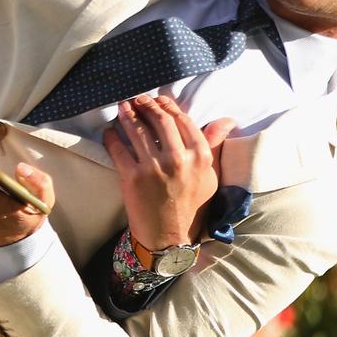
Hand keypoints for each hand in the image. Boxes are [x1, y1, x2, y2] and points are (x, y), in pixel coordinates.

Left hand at [103, 95, 234, 249]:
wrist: (169, 236)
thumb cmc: (192, 206)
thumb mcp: (209, 176)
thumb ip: (214, 146)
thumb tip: (227, 121)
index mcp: (200, 157)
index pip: (182, 120)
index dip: (167, 106)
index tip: (158, 100)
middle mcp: (178, 159)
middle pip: (159, 120)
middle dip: (146, 105)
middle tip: (137, 99)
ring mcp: (153, 167)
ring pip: (137, 130)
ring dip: (127, 114)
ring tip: (122, 107)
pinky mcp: (132, 177)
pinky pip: (118, 148)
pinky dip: (111, 136)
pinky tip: (110, 131)